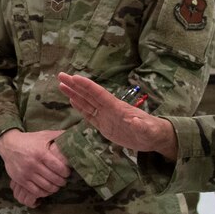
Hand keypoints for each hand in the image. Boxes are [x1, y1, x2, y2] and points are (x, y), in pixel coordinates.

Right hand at [0, 129, 71, 206]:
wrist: (9, 145)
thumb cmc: (30, 140)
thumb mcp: (44, 135)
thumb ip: (59, 135)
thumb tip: (73, 135)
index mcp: (41, 153)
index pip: (59, 167)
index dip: (66, 172)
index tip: (67, 172)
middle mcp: (33, 164)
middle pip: (54, 178)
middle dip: (62, 181)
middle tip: (64, 180)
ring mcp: (26, 173)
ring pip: (46, 186)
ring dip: (54, 188)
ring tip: (57, 185)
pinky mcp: (20, 180)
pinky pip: (36, 191)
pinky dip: (44, 193)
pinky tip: (47, 189)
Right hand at [57, 73, 174, 156]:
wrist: (153, 138)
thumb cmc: (152, 132)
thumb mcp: (148, 130)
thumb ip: (141, 126)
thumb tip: (135, 121)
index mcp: (116, 107)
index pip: (98, 94)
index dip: (86, 86)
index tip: (74, 77)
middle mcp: (109, 108)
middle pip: (88, 94)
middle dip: (75, 85)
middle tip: (61, 75)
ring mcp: (106, 116)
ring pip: (86, 103)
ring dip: (74, 94)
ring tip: (61, 85)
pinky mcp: (104, 126)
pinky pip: (89, 115)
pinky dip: (80, 107)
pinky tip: (71, 100)